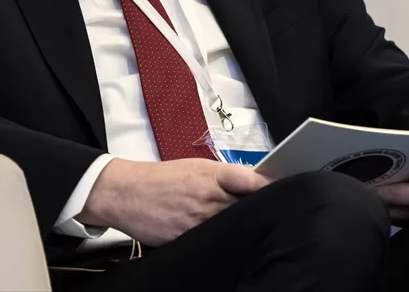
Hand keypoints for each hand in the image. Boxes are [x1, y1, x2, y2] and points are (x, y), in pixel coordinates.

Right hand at [78, 158, 268, 245]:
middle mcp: (207, 197)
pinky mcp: (185, 238)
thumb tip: (253, 181)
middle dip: (257, 210)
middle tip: (270, 214)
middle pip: (244, 206)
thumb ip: (225, 175)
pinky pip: (210, 240)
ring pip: (229, 225)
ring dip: (239, 226)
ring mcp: (197, 220)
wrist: (126, 192)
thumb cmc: (162, 178)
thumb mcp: (195, 167)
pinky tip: (224, 239)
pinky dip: (219, 239)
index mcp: (212, 175)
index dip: (268, 188)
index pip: (251, 181)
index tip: (282, 193)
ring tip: (249, 229)